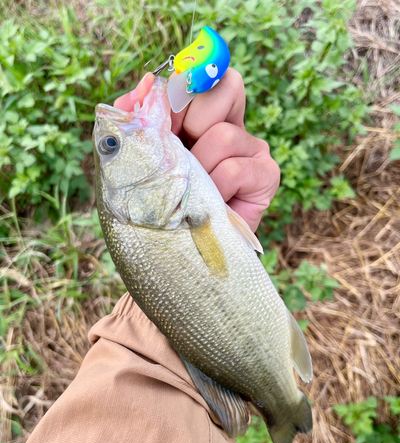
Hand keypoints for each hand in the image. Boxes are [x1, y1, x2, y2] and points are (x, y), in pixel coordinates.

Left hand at [114, 69, 279, 231]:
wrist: (178, 244)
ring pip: (223, 135)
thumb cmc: (158, 199)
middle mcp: (233, 124)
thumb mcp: (137, 153)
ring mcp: (253, 148)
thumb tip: (146, 82)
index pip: (204, 76)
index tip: (163, 124)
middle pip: (223, 89)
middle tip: (180, 158)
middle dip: (190, 124)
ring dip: (196, 168)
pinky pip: (234, 168)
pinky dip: (214, 188)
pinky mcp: (267, 174)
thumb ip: (137, 116)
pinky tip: (212, 202)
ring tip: (193, 190)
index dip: (180, 94)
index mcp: (204, 115)